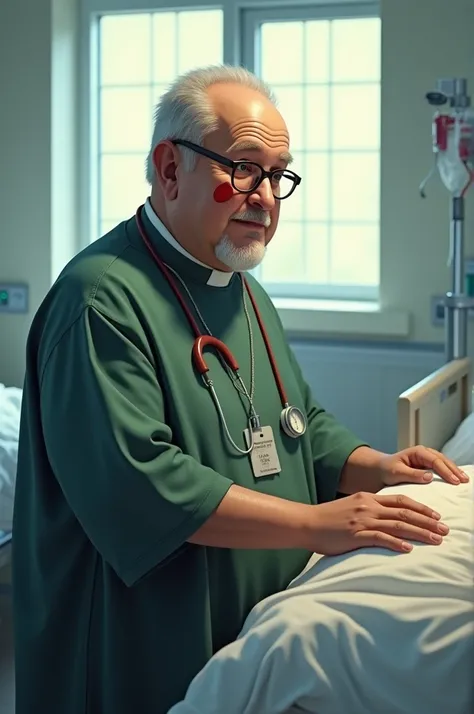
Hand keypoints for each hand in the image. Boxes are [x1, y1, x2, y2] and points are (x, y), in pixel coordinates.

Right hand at [310, 491, 448, 555]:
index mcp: (368, 498)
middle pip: (405, 512)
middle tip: (444, 529)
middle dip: (427, 521)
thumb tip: (387, 519)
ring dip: (419, 533)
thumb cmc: (328, 518)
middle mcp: (368, 506)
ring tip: (435, 540)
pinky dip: (396, 543)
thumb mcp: (351, 506)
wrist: (307, 522)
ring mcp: (362, 520)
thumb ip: (369, 510)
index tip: (436, 515)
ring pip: (397, 525)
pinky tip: (408, 548)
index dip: (421, 507)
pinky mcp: (356, 534)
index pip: (401, 500)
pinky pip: (380, 538)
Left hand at [379, 446, 469, 486]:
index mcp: (417, 452)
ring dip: (454, 470)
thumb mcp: (396, 472)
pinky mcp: (428, 466)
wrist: (381, 469)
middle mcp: (424, 453)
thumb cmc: (387, 469)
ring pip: (444, 463)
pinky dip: (450, 472)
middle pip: (443, 460)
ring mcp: (427, 459)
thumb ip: (412, 474)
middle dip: (454, 470)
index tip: (454, 481)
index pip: (435, 461)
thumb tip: (429, 477)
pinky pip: (441, 468)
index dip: (445, 471)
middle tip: (464, 480)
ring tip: (465, 480)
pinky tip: (457, 479)